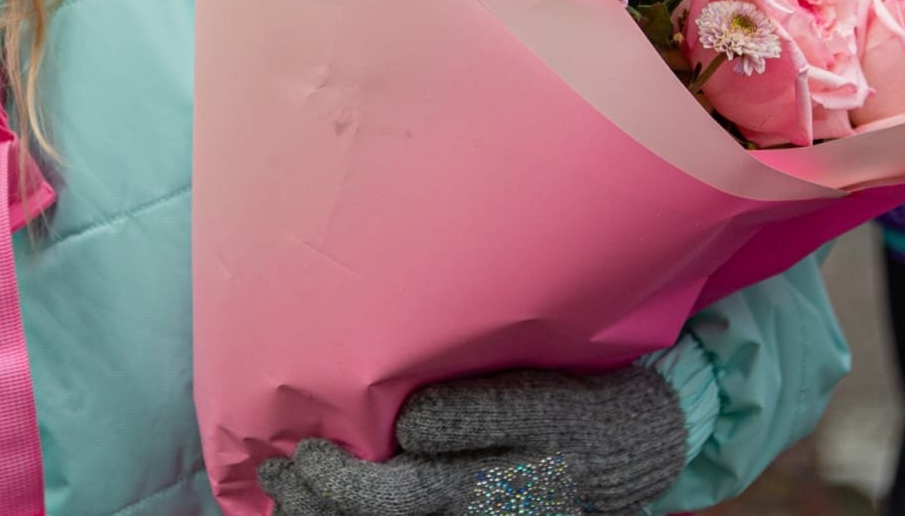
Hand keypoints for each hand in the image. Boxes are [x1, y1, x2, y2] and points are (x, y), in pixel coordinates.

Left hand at [261, 366, 688, 515]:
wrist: (627, 450)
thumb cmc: (574, 411)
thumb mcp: (534, 400)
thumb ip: (471, 413)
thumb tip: (409, 425)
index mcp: (482, 488)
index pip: (390, 499)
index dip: (336, 481)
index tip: (303, 448)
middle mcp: (470, 515)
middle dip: (313, 503)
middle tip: (276, 470)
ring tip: (287, 493)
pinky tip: (327, 507)